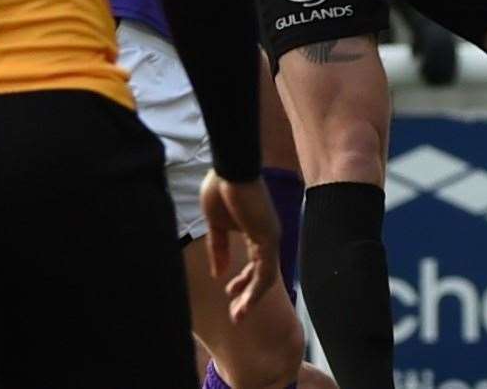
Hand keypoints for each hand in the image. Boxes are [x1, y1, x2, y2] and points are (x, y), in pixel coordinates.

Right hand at [199, 172, 281, 322]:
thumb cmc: (222, 190)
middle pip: (263, 274)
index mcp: (256, 233)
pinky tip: (244, 302)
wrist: (229, 170)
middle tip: (236, 315)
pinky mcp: (268, 237)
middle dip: (249, 296)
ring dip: (252, 299)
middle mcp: (268, 237)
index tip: (228, 294)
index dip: (243, 282)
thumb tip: (218, 272)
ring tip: (238, 315)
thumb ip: (219, 249)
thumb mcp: (216, 225)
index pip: (255, 264)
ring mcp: (270, 237)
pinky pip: (266, 270)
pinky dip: (255, 289)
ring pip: (266, 277)